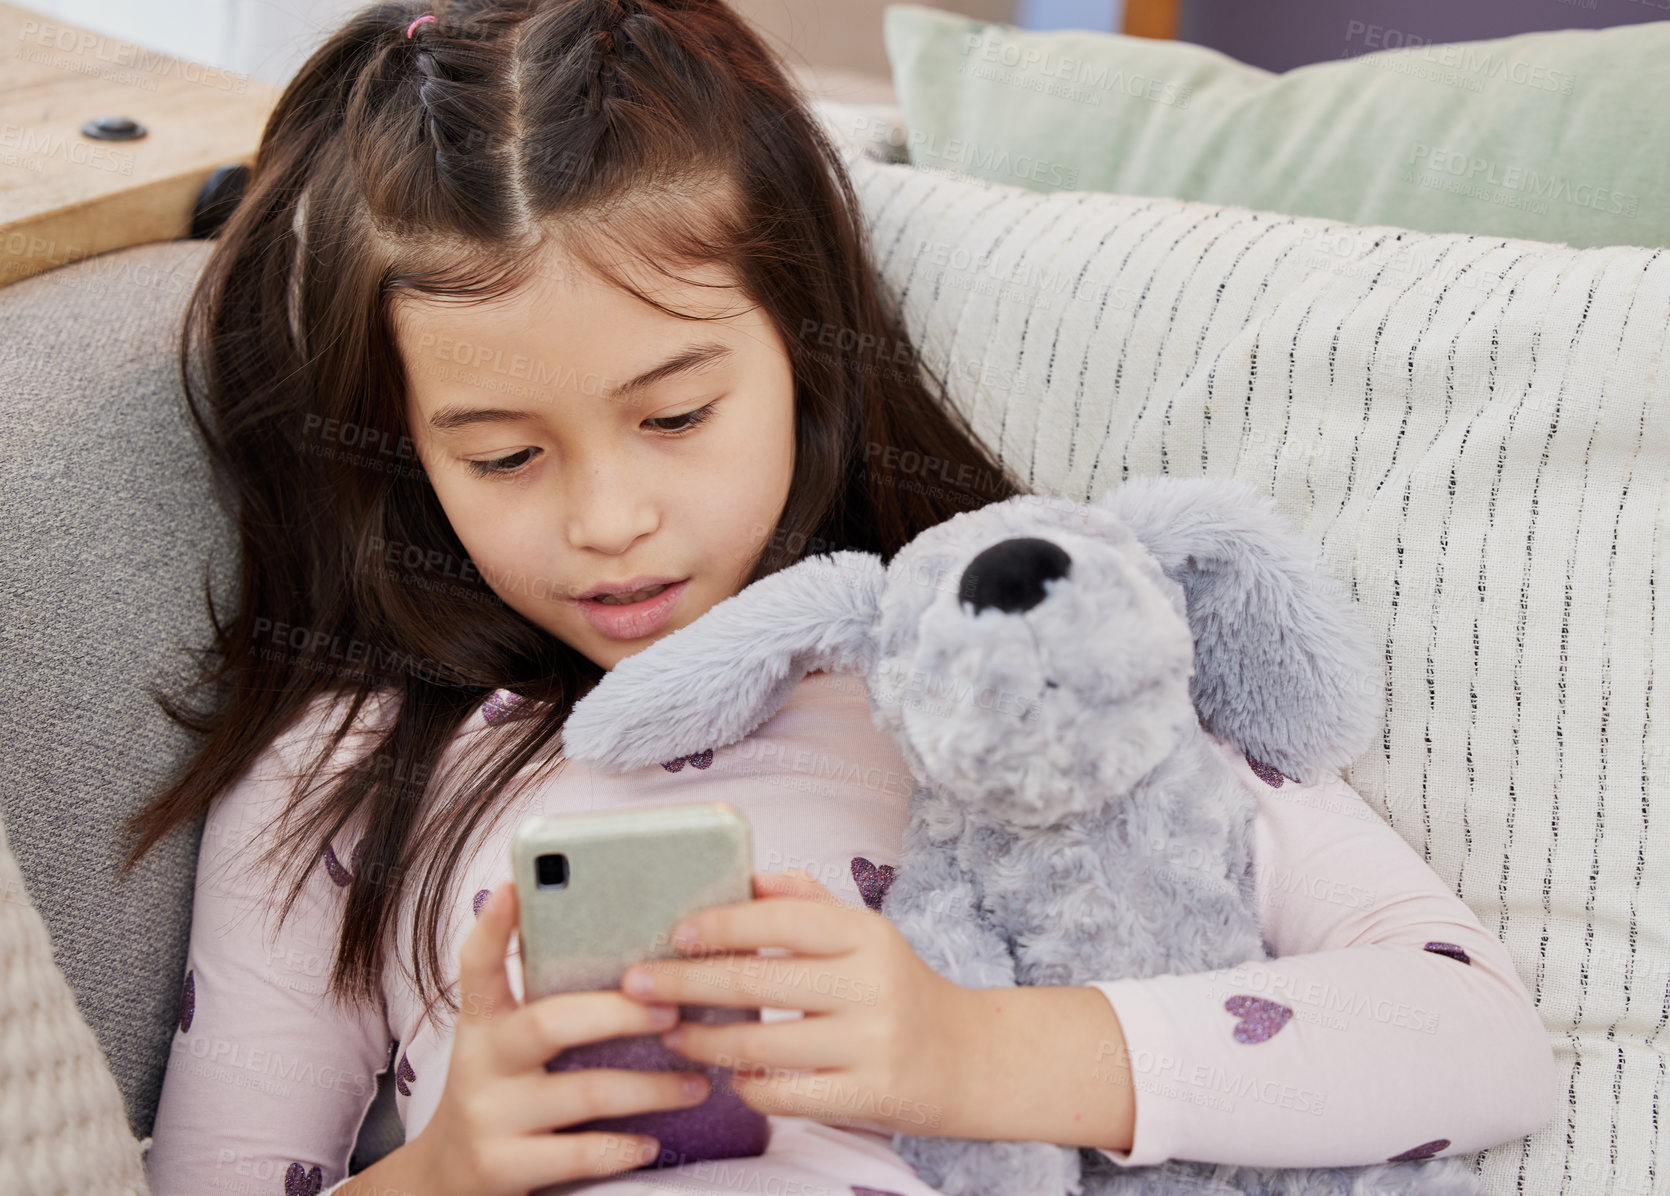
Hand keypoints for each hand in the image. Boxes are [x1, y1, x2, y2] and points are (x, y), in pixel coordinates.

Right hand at [404, 879, 711, 1195]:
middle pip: (550, 1024)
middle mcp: (481, 1062)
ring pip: (583, 1091)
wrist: (450, 1175)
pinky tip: (652, 1142)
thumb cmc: (502, 1090)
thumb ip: (551, 1000)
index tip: (515, 888)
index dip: (493, 926)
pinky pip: (577, 1154)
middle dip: (619, 1013)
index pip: (479, 964)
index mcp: (483, 1020)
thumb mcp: (506, 1040)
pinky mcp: (504, 1166)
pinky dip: (621, 1147)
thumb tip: (631, 960)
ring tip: (695, 1082)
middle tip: (672, 1006)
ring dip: (650, 1086)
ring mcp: (491, 1115)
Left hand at [619, 869, 970, 1137]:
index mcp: (866, 934)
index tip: (675, 932)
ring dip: (704, 1040)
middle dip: (685, 982)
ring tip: (672, 1033)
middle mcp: (871, 983)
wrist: (968, 1059)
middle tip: (636, 985)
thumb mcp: (867, 935)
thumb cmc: (900, 990)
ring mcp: (871, 1041)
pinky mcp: (869, 1094)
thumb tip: (751, 874)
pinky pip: (787, 1095)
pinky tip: (732, 1077)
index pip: (782, 917)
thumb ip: (809, 902)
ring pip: (762, 1044)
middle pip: (758, 978)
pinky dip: (749, 1086)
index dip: (723, 922)